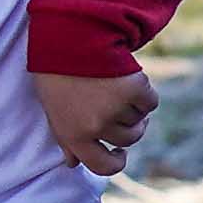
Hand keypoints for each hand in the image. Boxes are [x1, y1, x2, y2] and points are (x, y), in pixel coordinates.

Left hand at [35, 57, 158, 178]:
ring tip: (117, 87)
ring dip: (134, 107)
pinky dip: (144, 93)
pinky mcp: (134, 90)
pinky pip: (150, 102)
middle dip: (128, 126)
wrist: (68, 35)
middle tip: (119, 106)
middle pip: (128, 139)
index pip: (103, 167)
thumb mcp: (52, 109)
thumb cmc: (57, 72)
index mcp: (73, 135)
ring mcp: (116, 109)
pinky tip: (129, 79)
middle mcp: (95, 126)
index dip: (116, 162)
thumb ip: (64, 139)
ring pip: (140, 121)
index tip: (120, 153)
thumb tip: (73, 164)